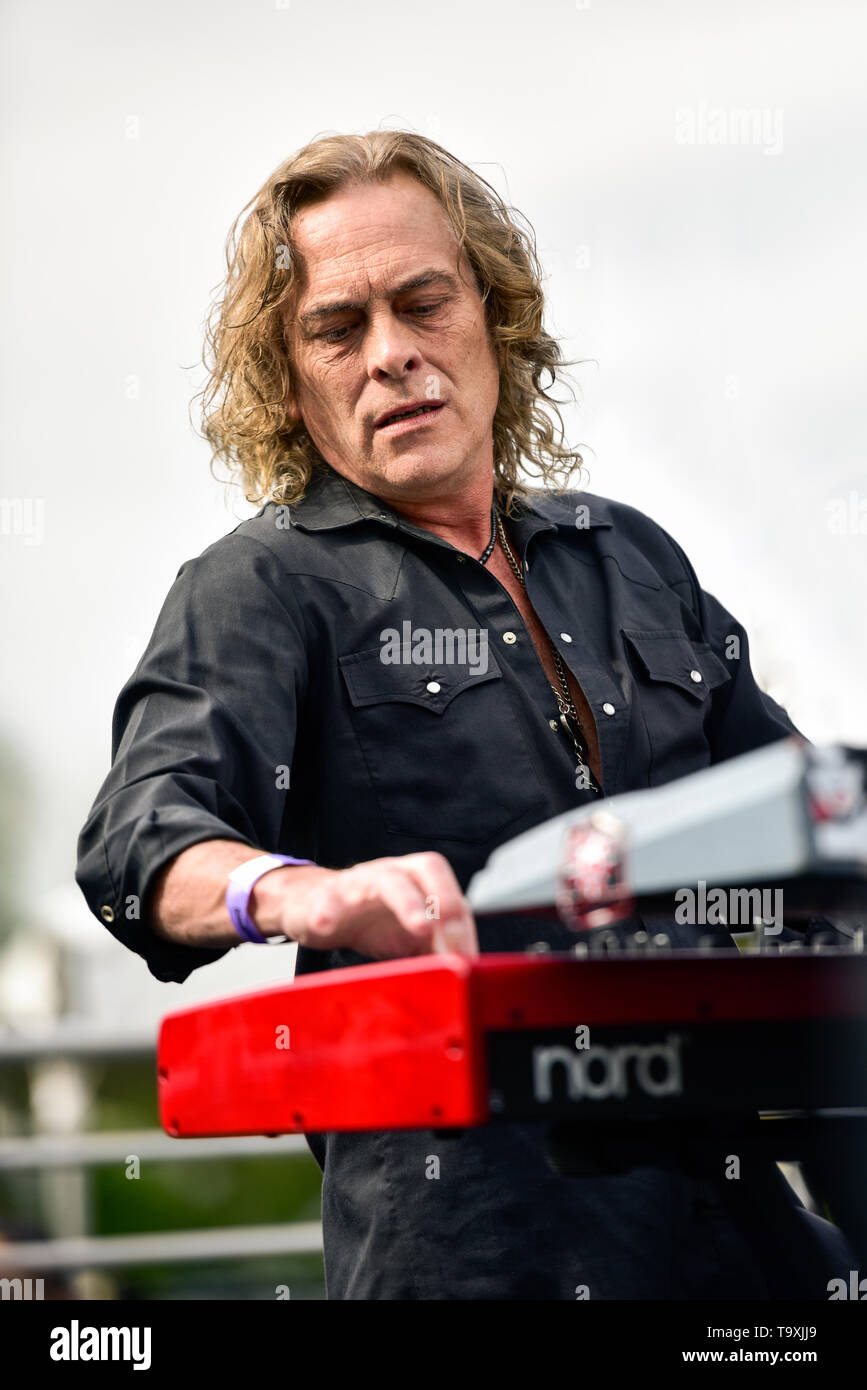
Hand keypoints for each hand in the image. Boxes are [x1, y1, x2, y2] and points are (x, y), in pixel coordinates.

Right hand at [266, 852, 478, 959]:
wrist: (315, 906)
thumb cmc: (372, 920)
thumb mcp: (412, 938)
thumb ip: (439, 952)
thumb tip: (466, 976)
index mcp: (419, 880)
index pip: (451, 892)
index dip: (462, 926)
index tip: (466, 960)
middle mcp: (394, 873)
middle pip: (426, 868)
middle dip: (445, 896)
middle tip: (455, 926)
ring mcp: (360, 882)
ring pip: (384, 880)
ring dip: (407, 902)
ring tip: (421, 926)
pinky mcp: (325, 897)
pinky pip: (327, 901)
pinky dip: (328, 912)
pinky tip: (328, 925)